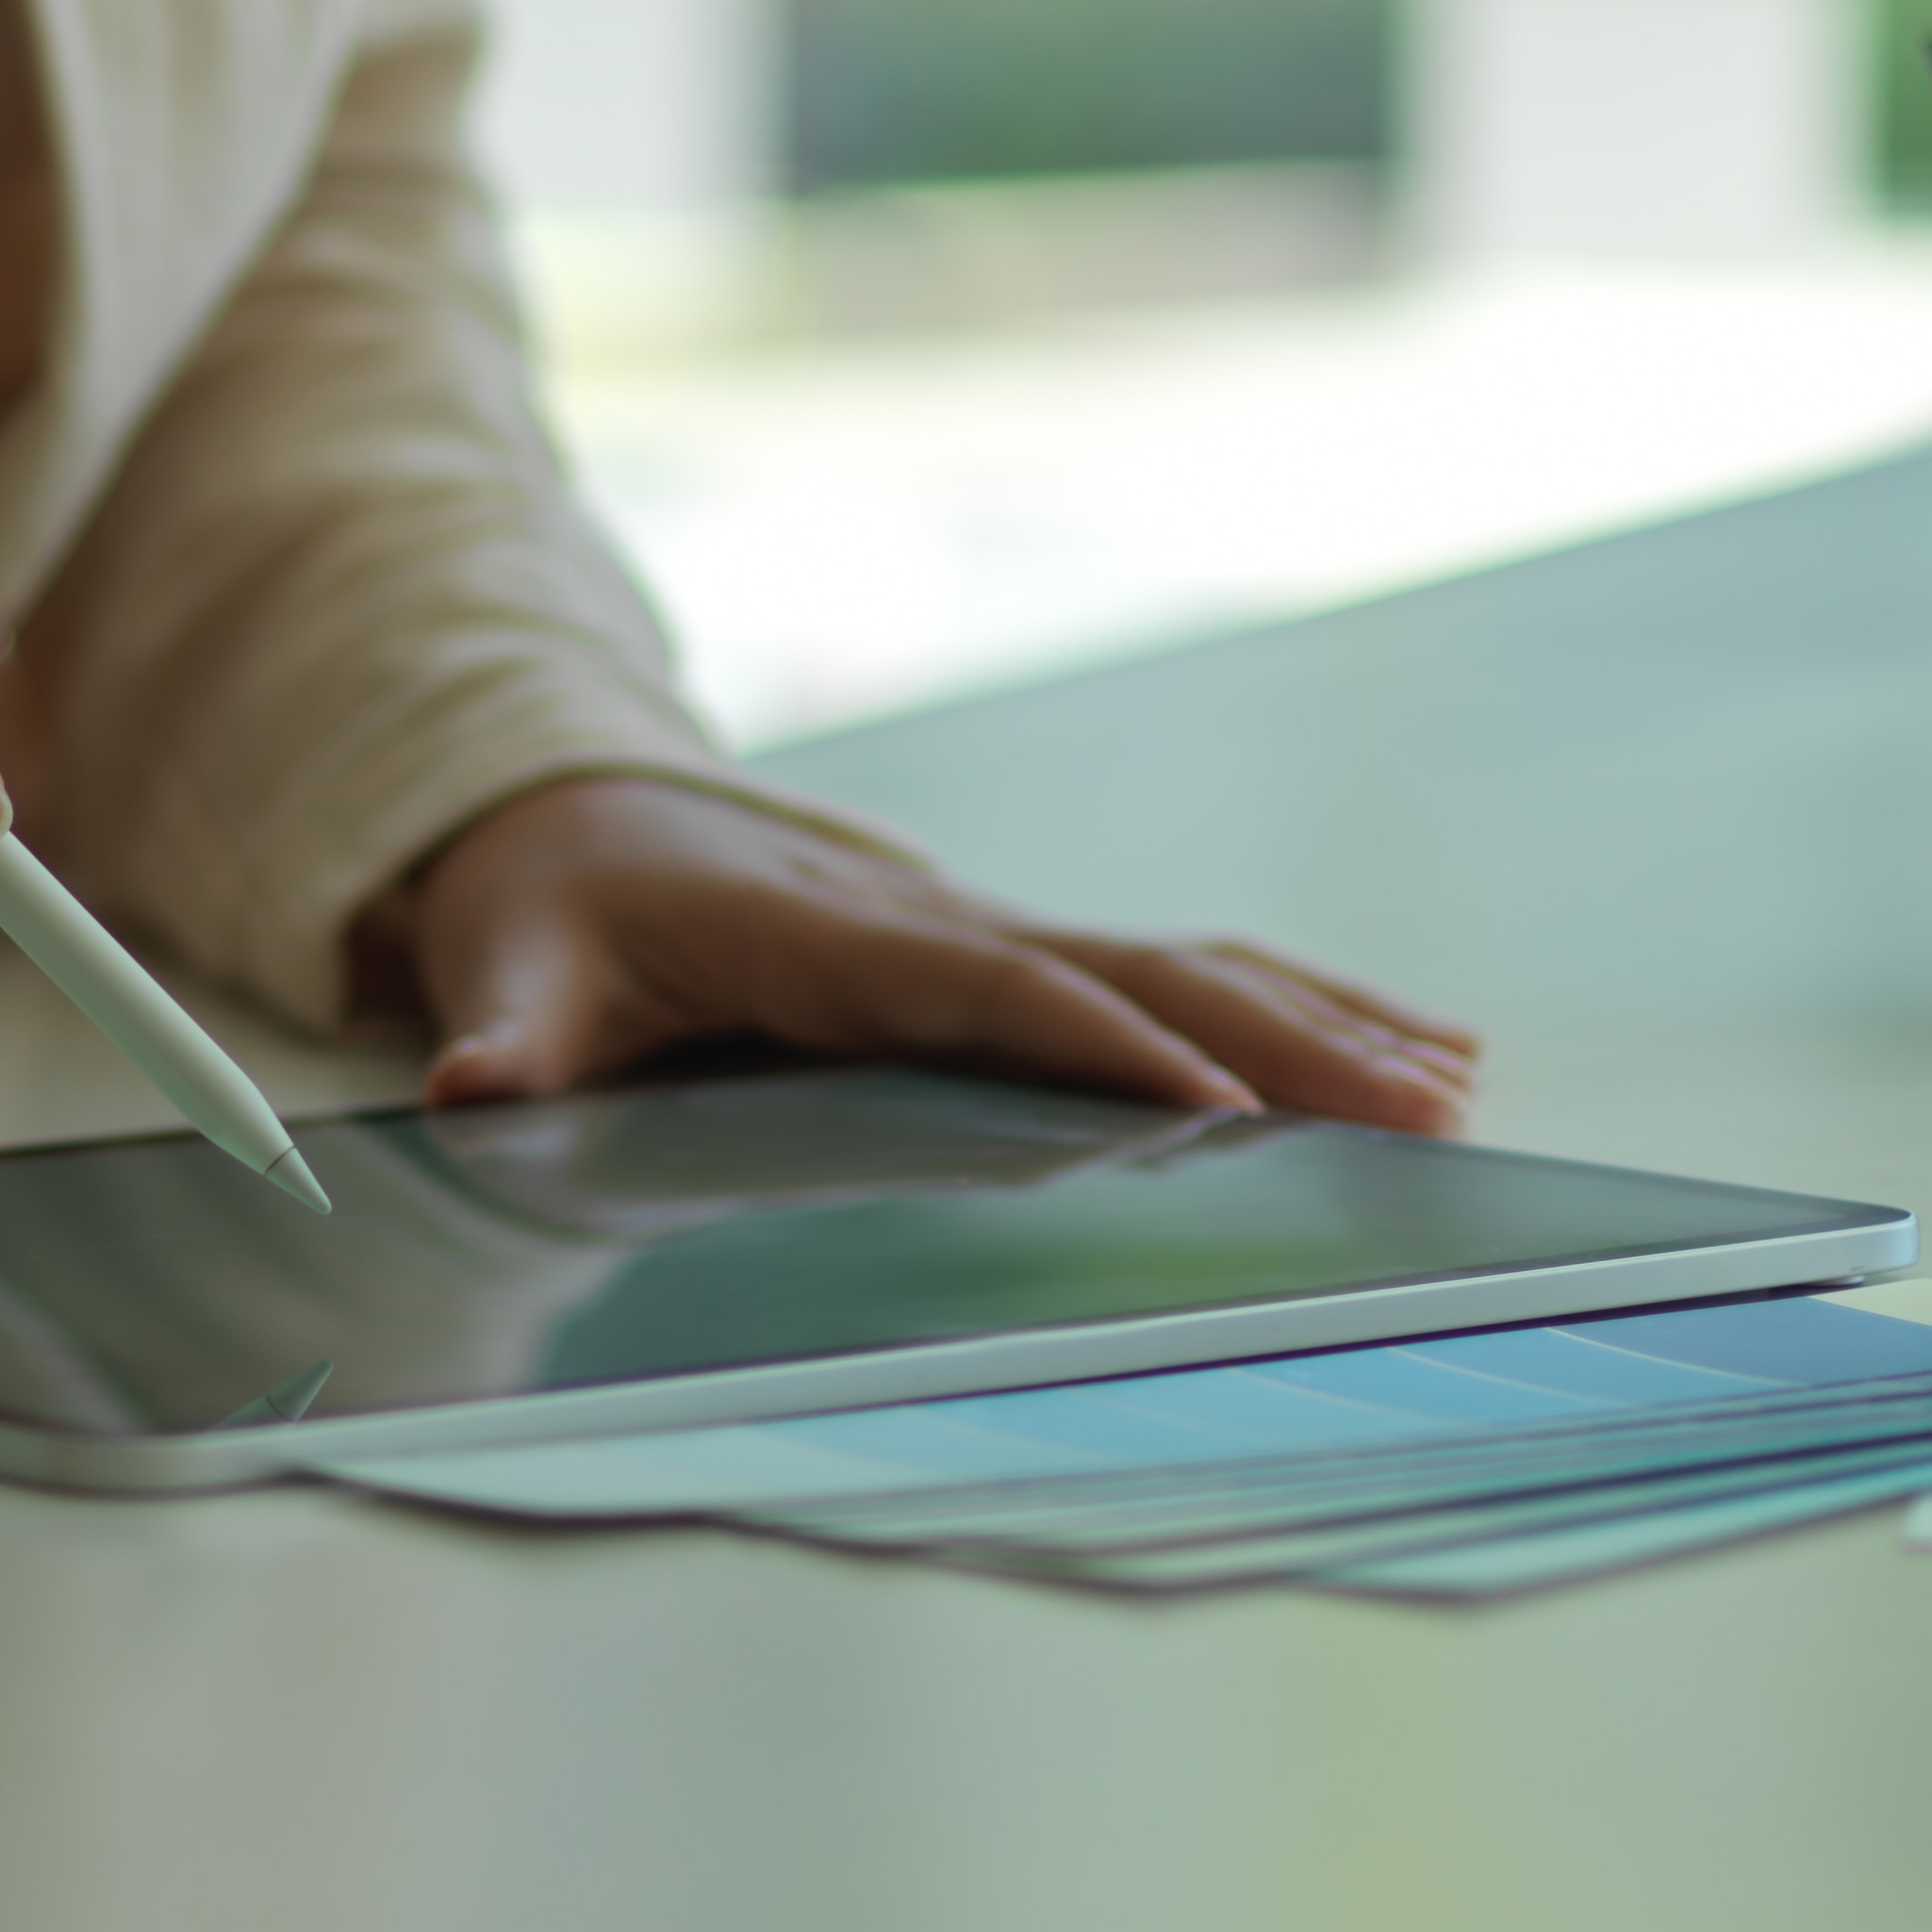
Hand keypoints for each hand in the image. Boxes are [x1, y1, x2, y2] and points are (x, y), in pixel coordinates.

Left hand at [392, 777, 1478, 1132]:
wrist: (575, 825)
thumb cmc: (554, 911)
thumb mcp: (510, 964)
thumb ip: (506, 1034)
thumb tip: (473, 1087)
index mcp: (835, 940)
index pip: (993, 994)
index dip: (1102, 1040)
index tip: (1216, 1098)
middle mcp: (945, 926)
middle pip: (1140, 973)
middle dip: (1283, 1039)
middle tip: (1421, 1106)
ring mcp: (999, 936)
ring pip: (1191, 964)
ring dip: (1324, 1021)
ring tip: (1458, 1089)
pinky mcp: (1025, 959)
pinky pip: (1184, 975)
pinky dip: (1304, 1005)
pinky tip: (1421, 1049)